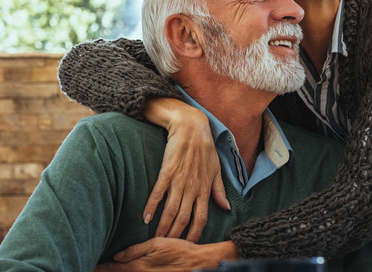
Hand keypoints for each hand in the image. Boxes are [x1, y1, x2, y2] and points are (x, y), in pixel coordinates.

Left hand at [94, 238, 237, 271]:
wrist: (197, 264)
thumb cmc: (179, 250)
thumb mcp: (157, 244)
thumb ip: (136, 250)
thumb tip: (117, 256)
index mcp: (139, 266)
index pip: (114, 269)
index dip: (101, 267)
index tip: (91, 266)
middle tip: (94, 268)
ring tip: (104, 270)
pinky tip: (124, 271)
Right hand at [142, 99, 229, 241]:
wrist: (191, 126)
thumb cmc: (205, 147)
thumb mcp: (216, 169)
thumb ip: (219, 190)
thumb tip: (226, 207)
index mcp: (206, 187)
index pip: (202, 217)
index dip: (195, 232)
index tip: (188, 245)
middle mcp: (193, 186)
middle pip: (184, 217)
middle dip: (176, 234)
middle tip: (167, 246)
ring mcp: (180, 179)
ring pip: (171, 209)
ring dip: (163, 226)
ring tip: (156, 238)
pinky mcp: (167, 170)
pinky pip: (158, 192)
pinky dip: (151, 206)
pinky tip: (145, 218)